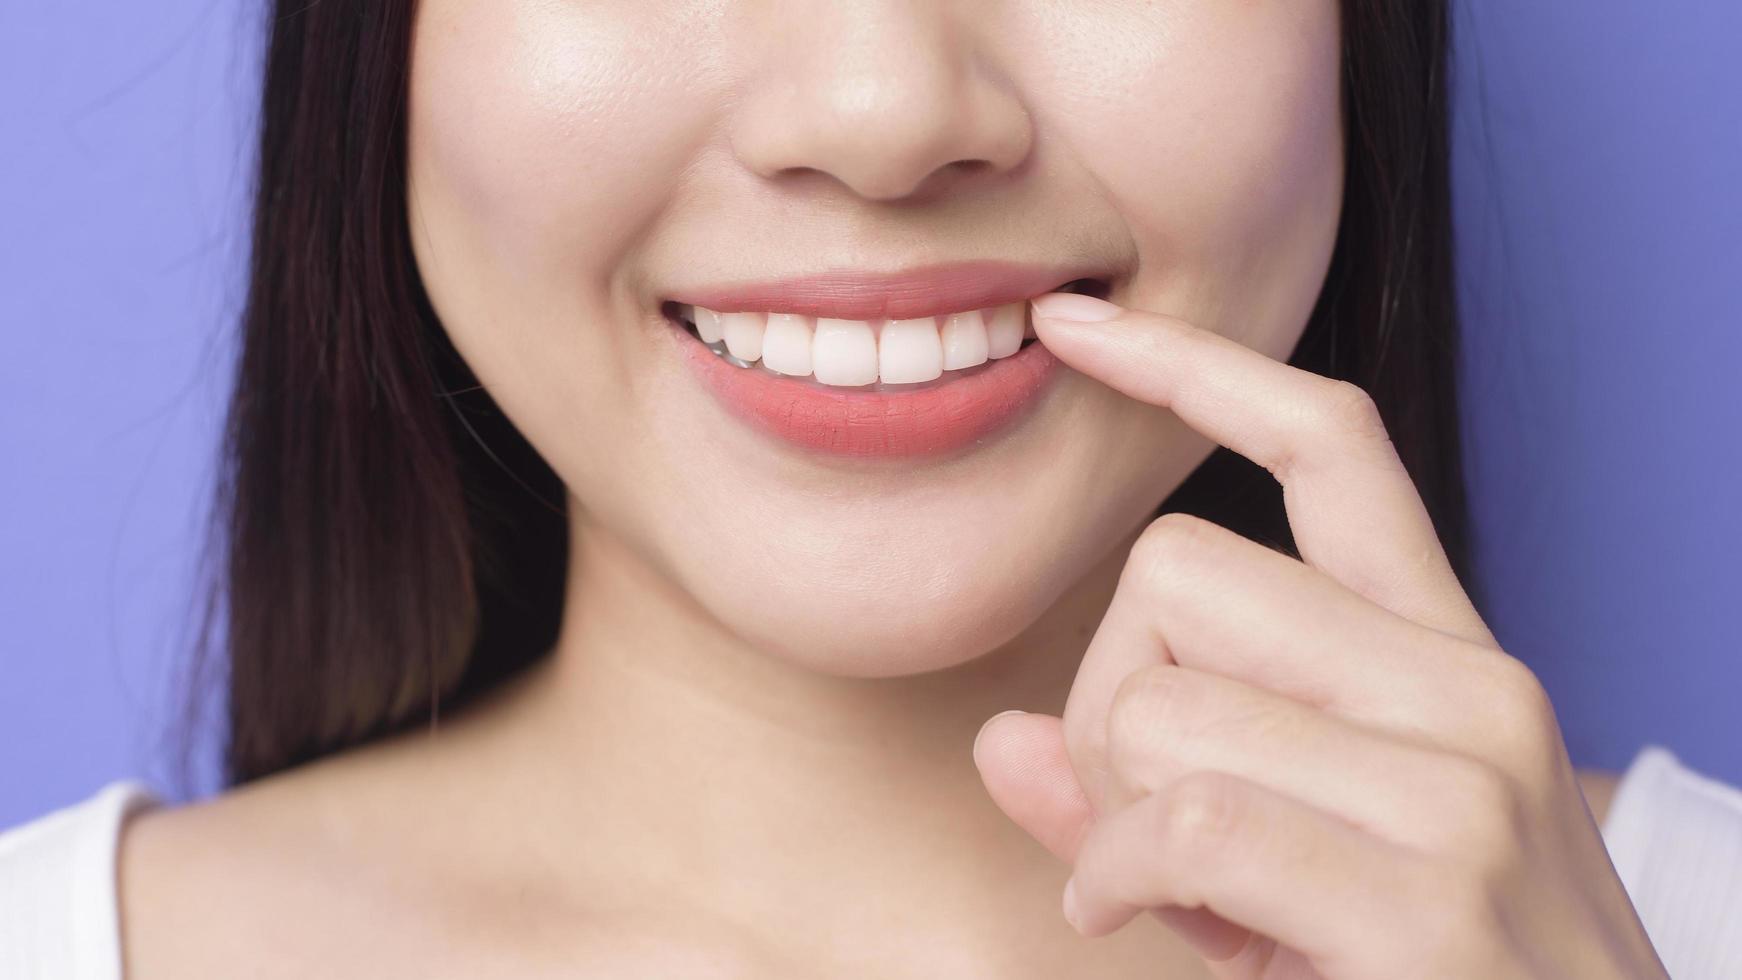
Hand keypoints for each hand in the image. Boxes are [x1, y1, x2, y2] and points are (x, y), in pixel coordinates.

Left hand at [971, 293, 1666, 978]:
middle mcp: (1469, 687)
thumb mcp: (1284, 874)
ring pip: (1157, 699)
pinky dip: (1111, 876)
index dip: (1192, 366)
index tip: (1075, 325)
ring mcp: (1463, 783)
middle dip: (1113, 692)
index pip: (1329, 441)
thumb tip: (1003, 741)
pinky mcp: (1429, 892)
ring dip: (1111, 807)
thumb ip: (1137, 801)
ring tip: (1162, 886)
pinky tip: (1121, 917)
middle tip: (1143, 813)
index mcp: (1444, 656)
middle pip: (1176, 568)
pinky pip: (1177, 820)